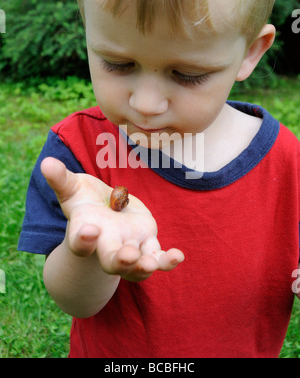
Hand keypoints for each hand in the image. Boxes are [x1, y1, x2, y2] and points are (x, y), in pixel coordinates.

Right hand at [41, 157, 183, 281]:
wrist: (104, 213)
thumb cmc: (85, 200)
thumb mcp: (73, 188)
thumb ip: (61, 179)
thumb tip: (46, 162)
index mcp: (86, 232)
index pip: (81, 241)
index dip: (83, 239)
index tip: (88, 231)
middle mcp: (106, 245)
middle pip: (110, 260)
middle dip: (118, 259)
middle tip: (127, 256)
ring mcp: (128, 247)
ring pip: (135, 266)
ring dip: (143, 266)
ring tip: (150, 265)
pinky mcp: (147, 244)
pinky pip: (157, 257)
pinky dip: (166, 261)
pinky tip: (177, 256)